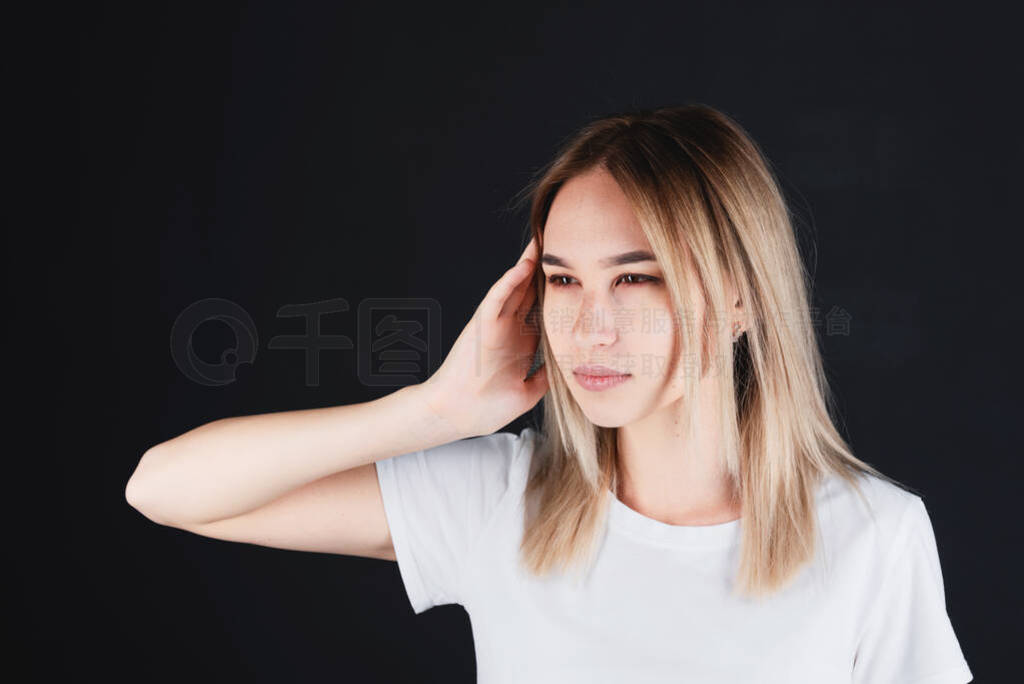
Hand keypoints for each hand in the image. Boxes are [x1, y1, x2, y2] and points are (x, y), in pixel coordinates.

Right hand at [421, 236, 547, 438]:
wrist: (456, 415)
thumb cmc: (485, 408)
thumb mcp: (528, 392)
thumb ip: (545, 378)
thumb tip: (567, 370)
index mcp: (521, 344)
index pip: (545, 312)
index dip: (562, 294)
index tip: (581, 278)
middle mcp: (509, 329)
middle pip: (531, 292)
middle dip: (546, 271)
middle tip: (564, 246)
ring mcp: (495, 325)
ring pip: (514, 287)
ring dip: (527, 265)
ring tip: (544, 241)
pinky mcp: (481, 326)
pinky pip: (496, 298)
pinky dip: (509, 282)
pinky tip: (523, 266)